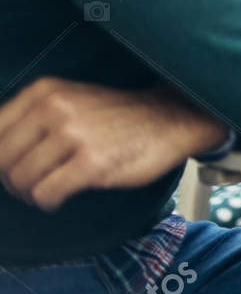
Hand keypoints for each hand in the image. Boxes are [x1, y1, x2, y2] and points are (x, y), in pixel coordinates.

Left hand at [0, 78, 228, 211]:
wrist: (170, 118)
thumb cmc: (116, 116)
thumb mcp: (68, 101)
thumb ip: (30, 119)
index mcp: (45, 91)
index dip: (1, 158)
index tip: (15, 167)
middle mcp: (55, 108)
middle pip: (3, 161)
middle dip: (13, 180)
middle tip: (33, 184)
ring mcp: (74, 134)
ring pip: (21, 180)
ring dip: (31, 193)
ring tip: (50, 189)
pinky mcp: (92, 162)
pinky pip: (46, 194)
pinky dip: (49, 202)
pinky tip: (62, 196)